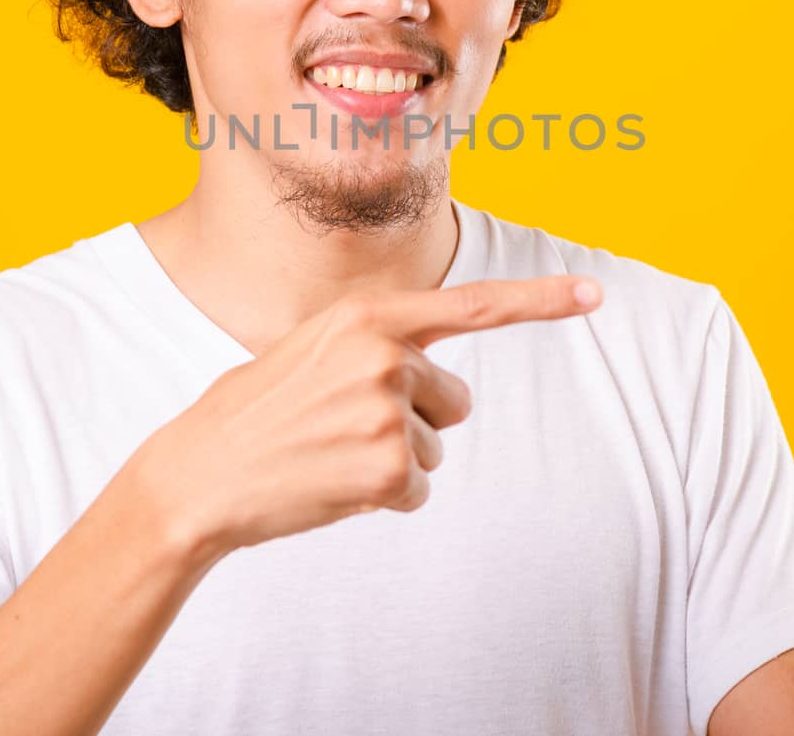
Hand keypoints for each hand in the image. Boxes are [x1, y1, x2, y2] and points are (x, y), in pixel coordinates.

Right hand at [134, 274, 602, 558]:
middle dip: (414, 420)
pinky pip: (418, 489)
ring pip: (434, 447)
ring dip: (393, 461)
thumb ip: (375, 344)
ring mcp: (389, 411)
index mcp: (367, 314)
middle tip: (342, 428)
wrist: (198, 475)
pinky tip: (334, 486)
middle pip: (453, 399)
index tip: (595, 295)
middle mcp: (386, 353)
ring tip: (330, 455)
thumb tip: (433, 374)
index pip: (472, 305)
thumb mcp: (312, 349)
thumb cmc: (256, 412)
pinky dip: (384, 498)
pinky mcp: (389, 468)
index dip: (541, 301)